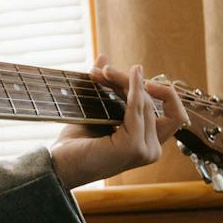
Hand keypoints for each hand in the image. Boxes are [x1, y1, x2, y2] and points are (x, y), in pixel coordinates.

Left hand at [50, 56, 188, 190]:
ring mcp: (145, 150)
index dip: (154, 89)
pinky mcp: (134, 147)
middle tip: (104, 70)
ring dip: (124, 82)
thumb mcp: (95, 111)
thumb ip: (105, 88)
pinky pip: (138, 109)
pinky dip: (134, 89)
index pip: (164, 109)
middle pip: (153, 102)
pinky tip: (129, 75)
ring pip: (145, 102)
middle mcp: (152, 149)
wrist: (58, 165)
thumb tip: (104, 57)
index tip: (134, 73)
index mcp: (148, 143)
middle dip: (128, 80)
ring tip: (103, 72)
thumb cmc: (75, 144)